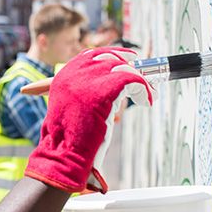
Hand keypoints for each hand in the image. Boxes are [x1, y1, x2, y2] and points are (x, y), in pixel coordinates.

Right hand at [24, 47, 154, 192]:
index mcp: (64, 77)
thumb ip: (84, 94)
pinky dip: (143, 90)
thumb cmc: (70, 141)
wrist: (64, 155)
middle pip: (109, 57)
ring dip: (139, 80)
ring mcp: (88, 81)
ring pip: (123, 68)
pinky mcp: (104, 91)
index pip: (90, 55)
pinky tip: (146, 102)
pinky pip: (133, 80)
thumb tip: (111, 86)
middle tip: (142, 78)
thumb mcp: (71, 110)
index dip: (112, 55)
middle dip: (128, 65)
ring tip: (147, 94)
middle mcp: (74, 74)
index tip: (128, 61)